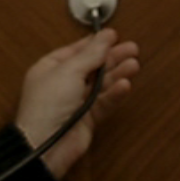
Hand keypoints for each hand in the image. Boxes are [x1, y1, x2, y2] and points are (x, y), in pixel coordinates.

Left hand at [14, 29, 140, 179]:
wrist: (45, 145)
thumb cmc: (46, 107)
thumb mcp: (69, 71)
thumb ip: (91, 54)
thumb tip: (105, 37)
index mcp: (50, 69)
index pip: (76, 51)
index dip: (95, 43)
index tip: (114, 35)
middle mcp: (62, 85)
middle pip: (92, 66)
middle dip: (112, 57)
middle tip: (132, 49)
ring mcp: (75, 103)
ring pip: (101, 85)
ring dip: (117, 74)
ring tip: (134, 65)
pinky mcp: (86, 120)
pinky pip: (103, 103)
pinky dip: (114, 94)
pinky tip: (125, 85)